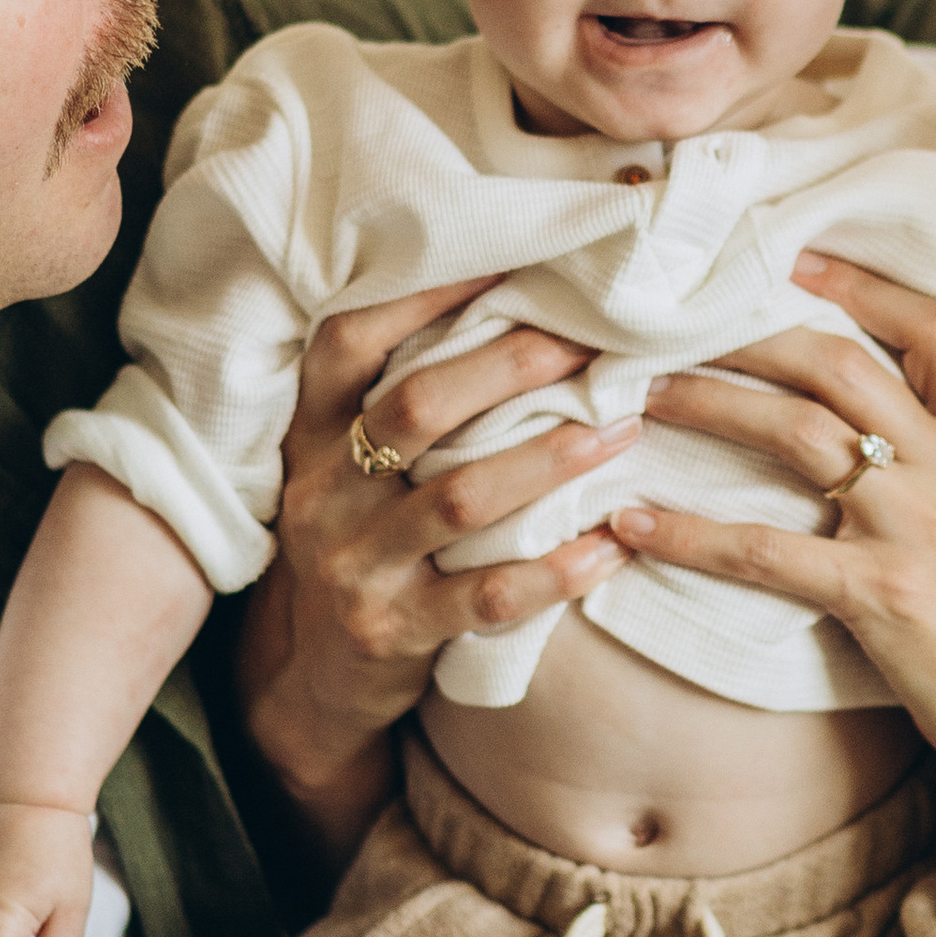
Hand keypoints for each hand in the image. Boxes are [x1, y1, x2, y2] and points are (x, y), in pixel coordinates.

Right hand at [238, 277, 641, 861]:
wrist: (314, 676)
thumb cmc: (362, 538)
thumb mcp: (349, 464)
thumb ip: (402, 396)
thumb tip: (512, 296)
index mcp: (313, 432)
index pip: (351, 340)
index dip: (425, 294)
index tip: (511, 260)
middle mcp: (324, 491)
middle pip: (415, 407)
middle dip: (508, 366)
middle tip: (591, 343)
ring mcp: (356, 565)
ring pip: (458, 500)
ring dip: (548, 461)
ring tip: (622, 430)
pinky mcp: (395, 632)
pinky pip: (485, 599)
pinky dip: (554, 572)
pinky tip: (611, 548)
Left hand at [614, 248, 935, 819]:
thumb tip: (859, 445)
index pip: (935, 329)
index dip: (862, 285)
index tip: (790, 260)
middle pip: (838, 363)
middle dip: (748, 334)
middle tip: (671, 328)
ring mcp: (916, 527)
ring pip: (795, 433)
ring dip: (707, 405)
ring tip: (640, 398)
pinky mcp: (882, 596)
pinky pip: (763, 551)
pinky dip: (687, 533)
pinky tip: (633, 524)